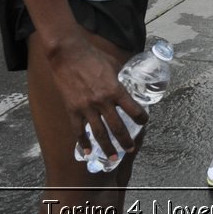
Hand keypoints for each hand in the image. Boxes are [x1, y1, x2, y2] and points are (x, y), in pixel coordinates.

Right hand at [40, 32, 144, 164]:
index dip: (141, 118)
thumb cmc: (93, 56)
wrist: (68, 55)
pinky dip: (83, 142)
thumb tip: (129, 81)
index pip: (133, 109)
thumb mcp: (114, 65)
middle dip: (125, 140)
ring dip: (107, 147)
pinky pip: (78, 130)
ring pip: (100, 133)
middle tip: (131, 148)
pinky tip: (87, 151)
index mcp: (116, 89)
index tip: (143, 122)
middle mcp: (103, 101)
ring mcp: (87, 107)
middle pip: (118, 127)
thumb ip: (120, 77)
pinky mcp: (73, 109)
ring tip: (113, 158)